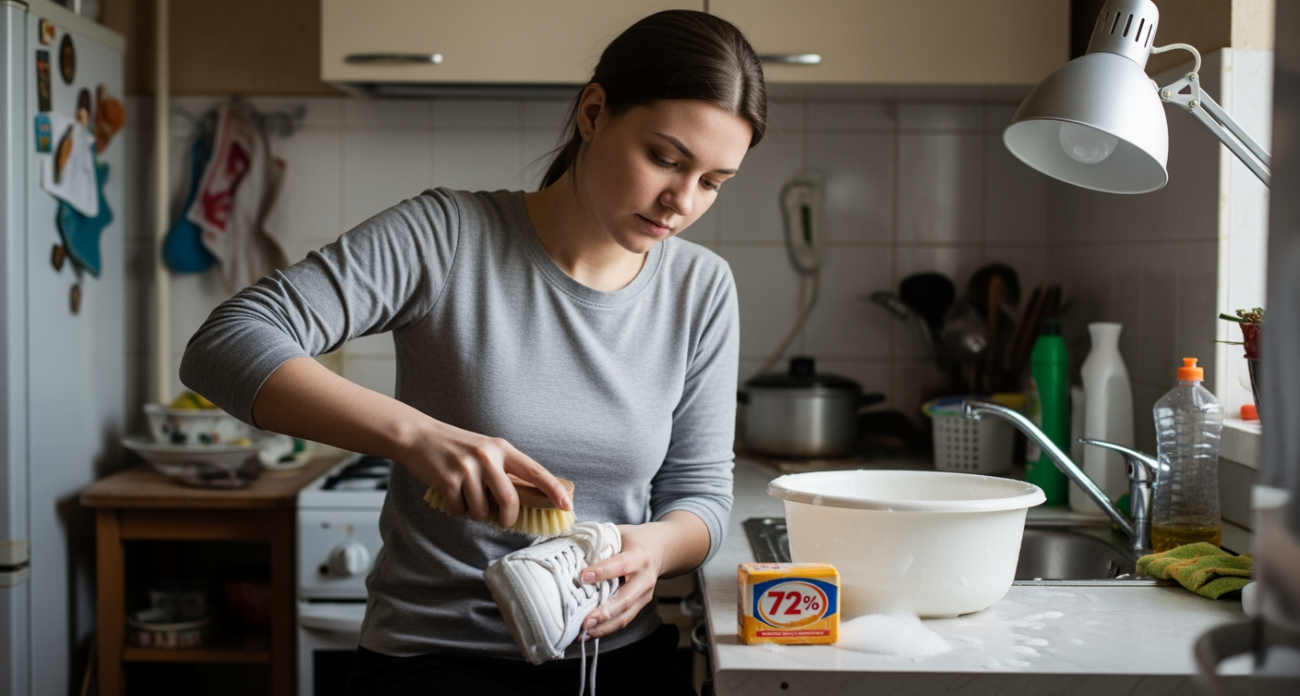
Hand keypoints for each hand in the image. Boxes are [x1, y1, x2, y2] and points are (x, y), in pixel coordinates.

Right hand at [400, 418, 571, 528]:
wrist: (420, 436)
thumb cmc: (457, 447)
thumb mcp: (486, 450)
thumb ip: (504, 470)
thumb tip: (525, 500)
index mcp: (502, 449)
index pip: (535, 471)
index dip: (553, 490)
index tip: (567, 505)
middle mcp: (487, 457)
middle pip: (509, 500)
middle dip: (508, 517)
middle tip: (503, 520)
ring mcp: (467, 469)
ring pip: (482, 510)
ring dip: (475, 513)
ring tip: (467, 497)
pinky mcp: (448, 481)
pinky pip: (460, 511)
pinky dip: (457, 510)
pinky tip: (451, 495)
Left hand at [576, 522, 668, 639]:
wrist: (660, 549)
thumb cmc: (632, 540)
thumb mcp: (619, 533)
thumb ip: (599, 541)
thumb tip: (568, 546)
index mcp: (640, 556)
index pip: (621, 565)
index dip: (603, 571)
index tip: (583, 577)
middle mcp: (645, 578)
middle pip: (626, 599)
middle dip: (605, 612)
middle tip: (585, 622)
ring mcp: (644, 595)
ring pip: (625, 616)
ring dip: (603, 628)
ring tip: (583, 634)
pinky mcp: (640, 605)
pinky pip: (623, 620)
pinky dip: (605, 629)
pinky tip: (588, 635)